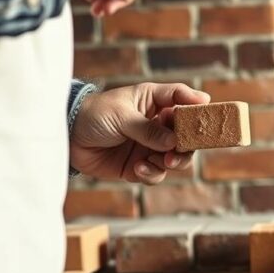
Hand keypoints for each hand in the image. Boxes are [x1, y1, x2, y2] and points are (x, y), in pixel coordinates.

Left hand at [70, 83, 210, 182]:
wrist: (68, 138)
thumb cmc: (93, 115)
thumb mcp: (122, 116)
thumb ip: (148, 129)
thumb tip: (174, 142)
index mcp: (154, 101)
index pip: (182, 98)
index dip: (196, 105)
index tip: (205, 117)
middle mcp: (156, 123)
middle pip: (186, 134)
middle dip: (186, 145)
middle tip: (177, 153)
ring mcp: (149, 145)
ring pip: (175, 157)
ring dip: (171, 162)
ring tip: (158, 162)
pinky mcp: (139, 165)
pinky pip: (156, 173)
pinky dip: (151, 173)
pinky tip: (137, 168)